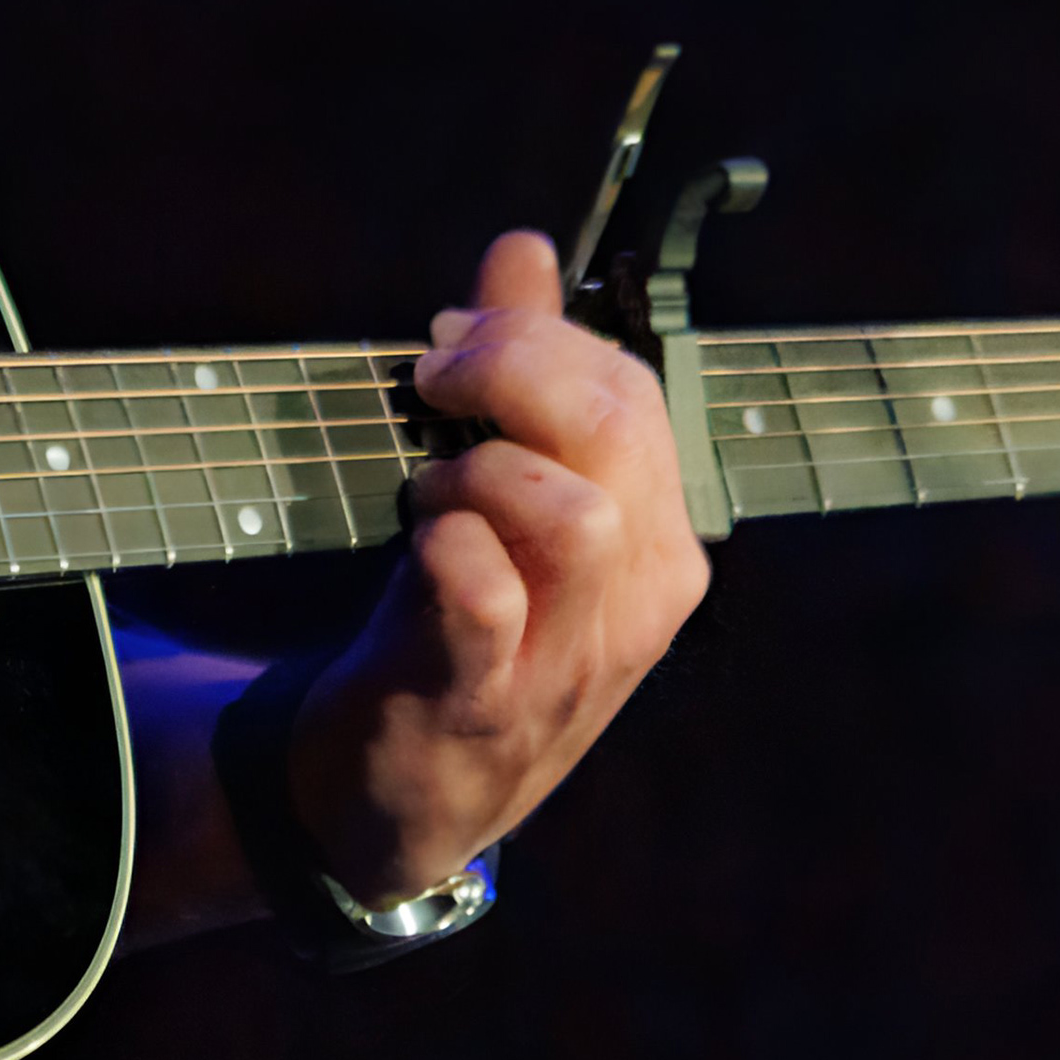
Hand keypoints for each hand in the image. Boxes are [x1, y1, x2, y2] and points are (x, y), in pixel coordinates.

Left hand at [285, 229, 708, 902]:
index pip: (634, 395)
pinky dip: (446, 549)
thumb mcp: (507, 504)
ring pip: (576, 515)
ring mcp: (567, 659)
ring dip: (480, 469)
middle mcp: (636, 600)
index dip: (538, 340)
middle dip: (514, 370)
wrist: (404, 808)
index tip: (452, 339)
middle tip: (431, 378)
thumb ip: (521, 374)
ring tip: (426, 489)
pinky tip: (415, 545)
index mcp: (655, 542)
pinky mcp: (482, 702)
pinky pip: (486, 597)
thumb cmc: (461, 636)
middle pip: (616, 433)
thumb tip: (525, 250)